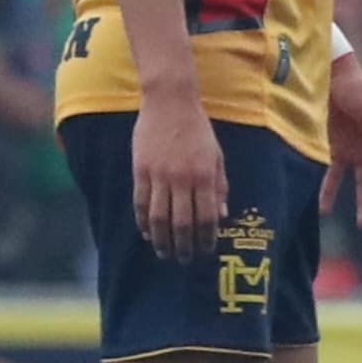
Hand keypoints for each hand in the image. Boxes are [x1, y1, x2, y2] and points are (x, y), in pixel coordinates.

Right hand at [132, 95, 229, 262]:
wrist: (170, 103)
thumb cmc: (199, 130)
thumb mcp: (217, 156)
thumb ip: (220, 186)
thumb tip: (221, 215)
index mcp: (205, 176)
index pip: (206, 216)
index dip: (206, 237)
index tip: (206, 250)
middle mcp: (182, 179)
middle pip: (182, 222)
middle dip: (184, 245)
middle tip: (184, 259)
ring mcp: (159, 175)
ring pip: (158, 217)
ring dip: (161, 239)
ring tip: (164, 252)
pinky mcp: (140, 170)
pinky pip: (141, 202)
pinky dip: (143, 220)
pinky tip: (146, 232)